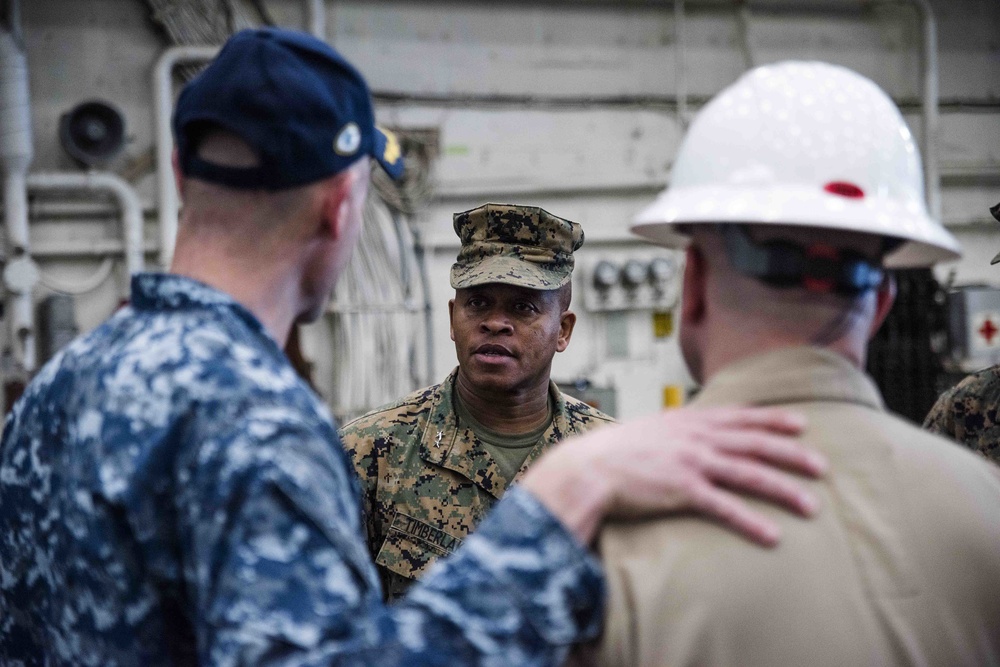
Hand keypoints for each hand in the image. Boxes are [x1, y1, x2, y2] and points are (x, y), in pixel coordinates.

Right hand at [519, 406, 824, 546]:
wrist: (589, 468)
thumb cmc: (616, 452)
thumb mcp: (652, 429)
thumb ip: (677, 429)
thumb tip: (691, 431)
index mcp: (689, 420)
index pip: (741, 417)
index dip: (774, 419)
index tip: (802, 423)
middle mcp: (696, 438)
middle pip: (755, 444)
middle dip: (793, 454)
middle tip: (823, 467)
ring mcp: (691, 462)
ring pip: (749, 474)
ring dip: (784, 490)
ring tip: (812, 506)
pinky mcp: (682, 490)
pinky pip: (725, 507)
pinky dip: (752, 522)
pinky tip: (773, 536)